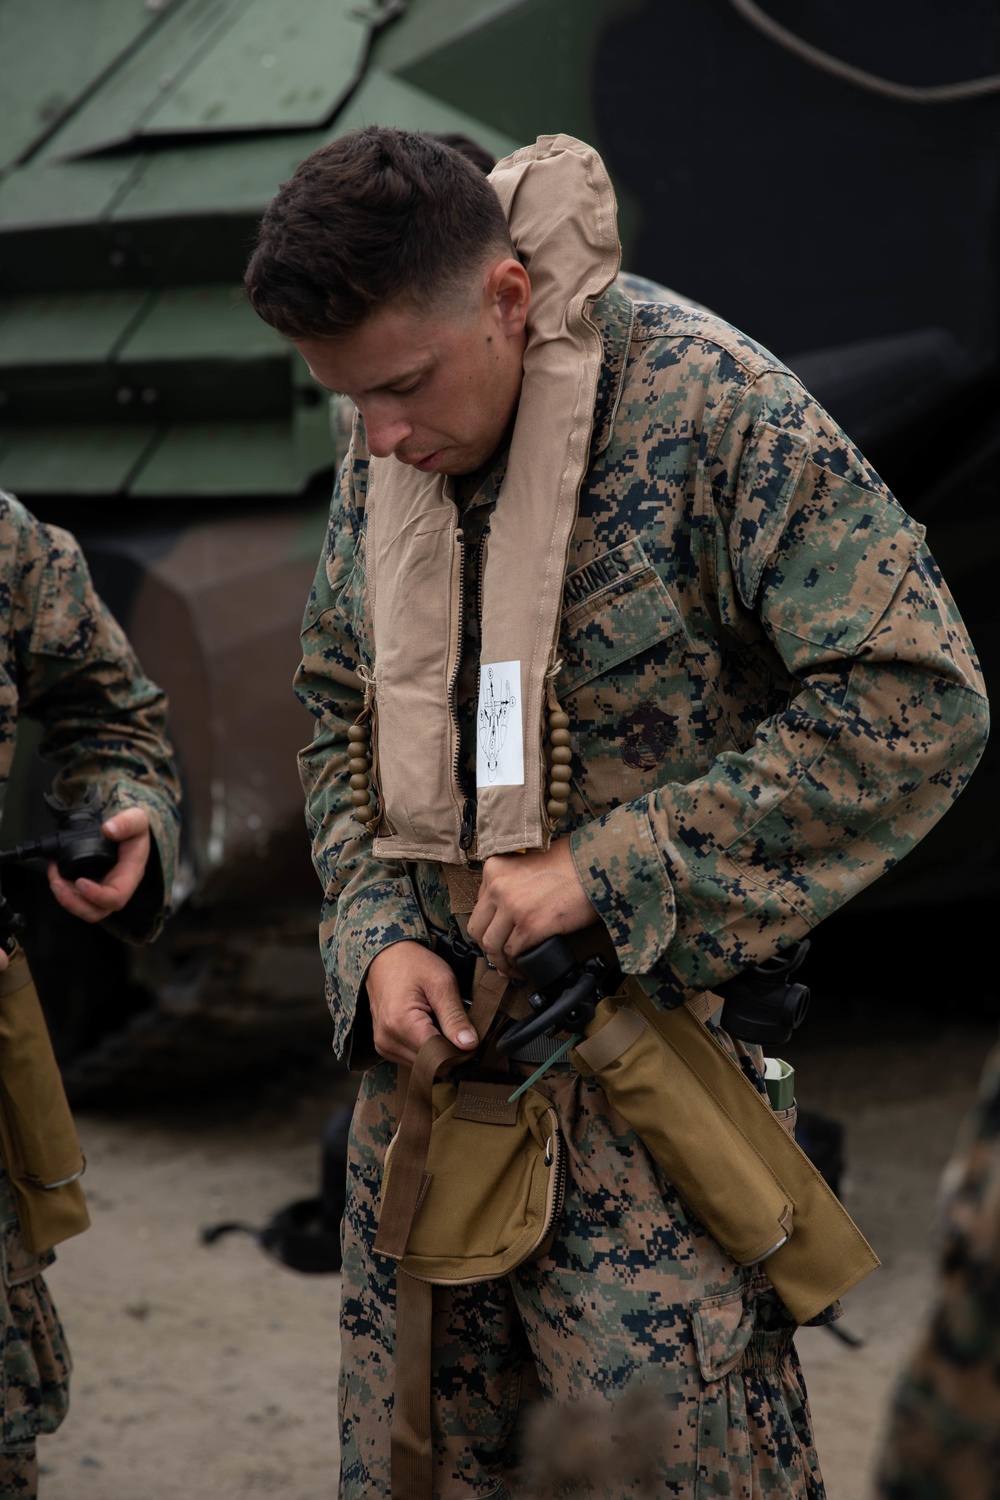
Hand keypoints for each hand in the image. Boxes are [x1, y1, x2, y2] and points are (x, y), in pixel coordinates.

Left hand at [47, 807, 150, 922]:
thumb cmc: (135, 830)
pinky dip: (63, 891)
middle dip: (73, 903)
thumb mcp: (137, 820)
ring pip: (84, 909)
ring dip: (65, 899)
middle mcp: (117, 887)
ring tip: (53, 878)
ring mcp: (103, 889)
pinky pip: (77, 899)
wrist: (130, 832)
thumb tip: (109, 830)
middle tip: (57, 884)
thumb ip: (127, 823)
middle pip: (97, 911)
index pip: (116, 897)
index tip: (80, 882)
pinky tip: (55, 874)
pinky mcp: (92, 886)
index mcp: (130, 874)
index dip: (97, 895)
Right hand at [366, 940, 478, 1066]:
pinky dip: (424, 1047)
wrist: (385, 956)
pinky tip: (427, 1027)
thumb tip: (469, 1045)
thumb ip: (455, 1017)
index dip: (459, 1050)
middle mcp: (388, 1040)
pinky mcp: (384, 1046)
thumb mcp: (442, 983)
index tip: (469, 1035)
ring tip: (438, 1021)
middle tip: (455, 1025)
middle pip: (430, 1064)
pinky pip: (412, 1058)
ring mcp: (383, 1046)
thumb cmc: (413, 963)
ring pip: (422, 1064)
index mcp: (401, 1024)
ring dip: (436, 1050)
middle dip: (448, 1050)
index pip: (439, 1057)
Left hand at [466, 840, 597, 977]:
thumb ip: (512, 883)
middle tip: (502, 958)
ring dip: (502, 962)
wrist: (598, 867)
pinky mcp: (529, 925)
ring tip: (514, 968)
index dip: (488, 928)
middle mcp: (497, 886)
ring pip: (493, 945)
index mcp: (495, 869)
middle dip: (489, 948)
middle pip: (479, 929)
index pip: (479, 908)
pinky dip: (517, 965)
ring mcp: (512, 906)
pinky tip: (525, 969)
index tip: (499, 938)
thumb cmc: (572, 863)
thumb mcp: (529, 864)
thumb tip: (507, 915)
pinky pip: (513, 953)